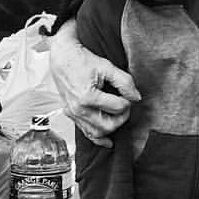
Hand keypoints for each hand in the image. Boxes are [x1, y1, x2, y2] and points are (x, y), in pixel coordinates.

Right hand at [50, 24, 140, 148]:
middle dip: (121, 118)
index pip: (118, 108)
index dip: (127, 102)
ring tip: (118, 117)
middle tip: (124, 107)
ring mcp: (73, 113)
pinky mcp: (71, 114)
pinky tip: (108, 141)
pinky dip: (98, 138)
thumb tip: (136, 97)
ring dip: (111, 128)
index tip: (126, 95)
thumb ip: (125, 82)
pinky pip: (85, 132)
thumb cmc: (82, 60)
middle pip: (108, 126)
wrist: (62, 56)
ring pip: (97, 133)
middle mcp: (78, 109)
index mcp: (87, 97)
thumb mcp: (107, 67)